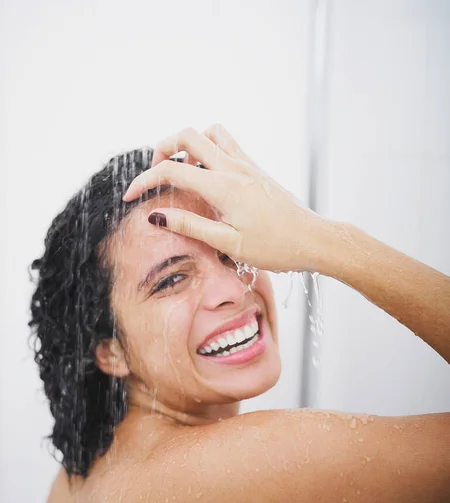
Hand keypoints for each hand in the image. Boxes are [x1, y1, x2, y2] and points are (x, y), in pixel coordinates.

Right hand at [123, 124, 334, 272]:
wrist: (312, 239)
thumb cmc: (275, 247)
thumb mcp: (228, 243)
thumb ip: (191, 226)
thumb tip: (157, 216)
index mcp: (223, 187)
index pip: (172, 171)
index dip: (144, 181)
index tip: (130, 197)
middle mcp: (233, 167)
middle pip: (188, 135)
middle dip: (162, 148)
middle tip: (156, 174)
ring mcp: (246, 164)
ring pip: (210, 132)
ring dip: (189, 143)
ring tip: (182, 170)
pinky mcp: (256, 168)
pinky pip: (227, 143)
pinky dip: (209, 148)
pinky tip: (208, 175)